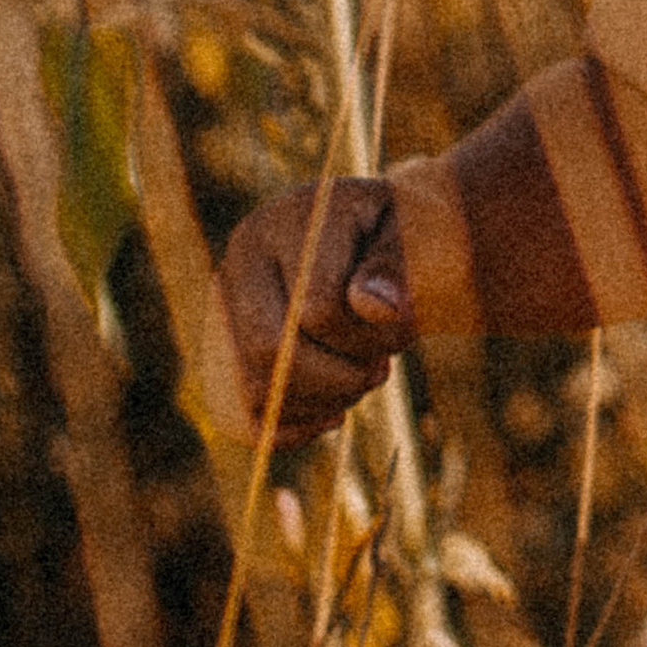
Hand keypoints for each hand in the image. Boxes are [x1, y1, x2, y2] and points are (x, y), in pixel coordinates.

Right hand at [209, 174, 414, 447]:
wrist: (389, 236)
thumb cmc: (410, 235)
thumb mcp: (419, 235)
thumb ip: (398, 265)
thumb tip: (372, 306)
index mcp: (291, 218)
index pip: (317, 309)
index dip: (369, 338)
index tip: (406, 327)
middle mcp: (244, 254)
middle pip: (268, 350)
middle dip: (338, 379)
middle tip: (379, 369)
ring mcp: (227, 301)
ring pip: (253, 387)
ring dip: (321, 402)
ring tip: (361, 378)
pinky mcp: (226, 344)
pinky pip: (240, 414)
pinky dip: (290, 428)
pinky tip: (332, 412)